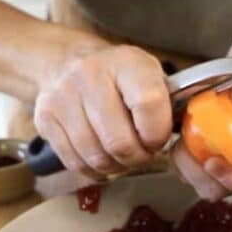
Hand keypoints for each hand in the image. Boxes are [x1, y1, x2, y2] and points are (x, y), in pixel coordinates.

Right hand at [34, 45, 172, 179]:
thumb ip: (167, 103)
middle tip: (141, 151)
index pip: (149, 105)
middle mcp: (90, 75)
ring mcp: (63, 97)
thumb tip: (186, 136)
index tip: (157, 137)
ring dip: (116, 166)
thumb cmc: (118, 77)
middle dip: (138, 157)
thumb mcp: (148, 75)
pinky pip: (76, 163)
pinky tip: (102, 157)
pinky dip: (94, 169)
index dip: (157, 134)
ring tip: (122, 154)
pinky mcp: (46, 119)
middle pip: (120, 142)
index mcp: (126, 62)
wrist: (65, 63)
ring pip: (97, 158)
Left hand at [171, 22, 231, 200]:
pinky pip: (190, 163)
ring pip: (206, 181)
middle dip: (202, 176)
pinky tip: (175, 132)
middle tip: (185, 150)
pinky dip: (179, 155)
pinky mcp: (204, 144)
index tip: (214, 164)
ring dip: (187, 168)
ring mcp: (226, 150)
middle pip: (228, 186)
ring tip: (179, 140)